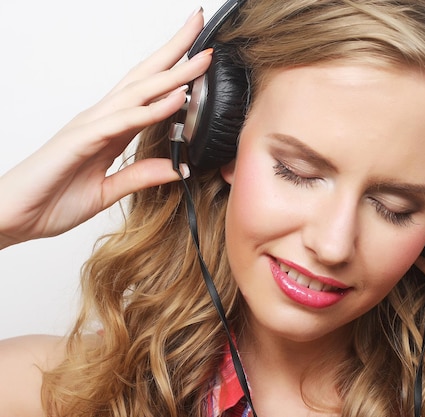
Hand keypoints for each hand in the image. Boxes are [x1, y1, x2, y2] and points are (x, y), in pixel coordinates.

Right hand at [0, 9, 210, 248]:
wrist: (12, 216)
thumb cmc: (51, 200)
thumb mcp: (107, 191)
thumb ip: (140, 177)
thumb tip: (177, 169)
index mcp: (110, 129)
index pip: (148, 92)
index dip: (174, 71)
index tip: (200, 54)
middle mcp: (102, 119)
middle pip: (145, 77)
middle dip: (175, 50)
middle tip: (200, 21)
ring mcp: (91, 126)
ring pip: (139, 92)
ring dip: (173, 73)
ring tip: (202, 56)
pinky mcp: (82, 140)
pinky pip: (124, 121)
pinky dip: (153, 108)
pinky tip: (177, 97)